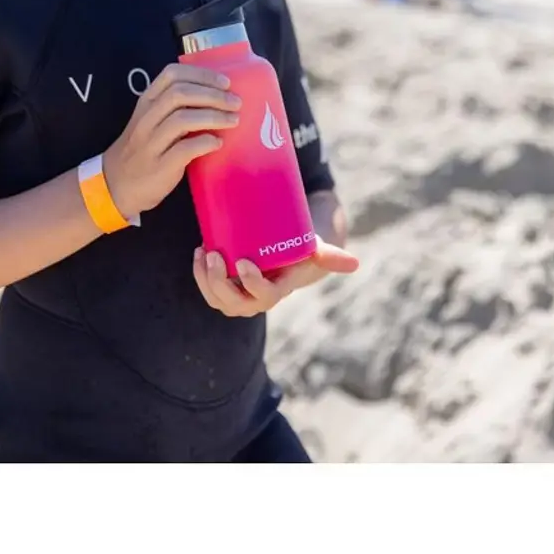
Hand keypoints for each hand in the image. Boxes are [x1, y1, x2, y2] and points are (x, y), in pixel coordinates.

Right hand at [102, 63, 240, 217]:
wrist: (116, 185)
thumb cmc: (142, 149)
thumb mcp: (151, 121)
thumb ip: (174, 107)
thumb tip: (218, 96)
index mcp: (146, 102)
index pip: (171, 74)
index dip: (201, 75)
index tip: (225, 82)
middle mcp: (146, 119)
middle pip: (180, 94)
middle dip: (213, 95)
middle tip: (236, 103)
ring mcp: (150, 143)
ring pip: (182, 119)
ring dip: (213, 117)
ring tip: (233, 120)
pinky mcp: (159, 166)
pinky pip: (185, 149)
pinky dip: (206, 143)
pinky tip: (218, 143)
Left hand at [193, 240, 358, 317]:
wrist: (287, 255)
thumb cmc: (302, 251)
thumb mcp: (315, 251)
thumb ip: (331, 256)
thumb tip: (354, 263)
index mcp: (277, 292)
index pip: (264, 297)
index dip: (252, 284)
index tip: (243, 262)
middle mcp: (256, 300)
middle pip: (233, 302)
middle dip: (219, 282)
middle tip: (214, 256)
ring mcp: (239, 296)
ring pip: (217, 299)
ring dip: (205, 280)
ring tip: (203, 253)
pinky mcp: (225, 287)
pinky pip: (209, 290)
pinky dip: (200, 275)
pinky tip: (199, 254)